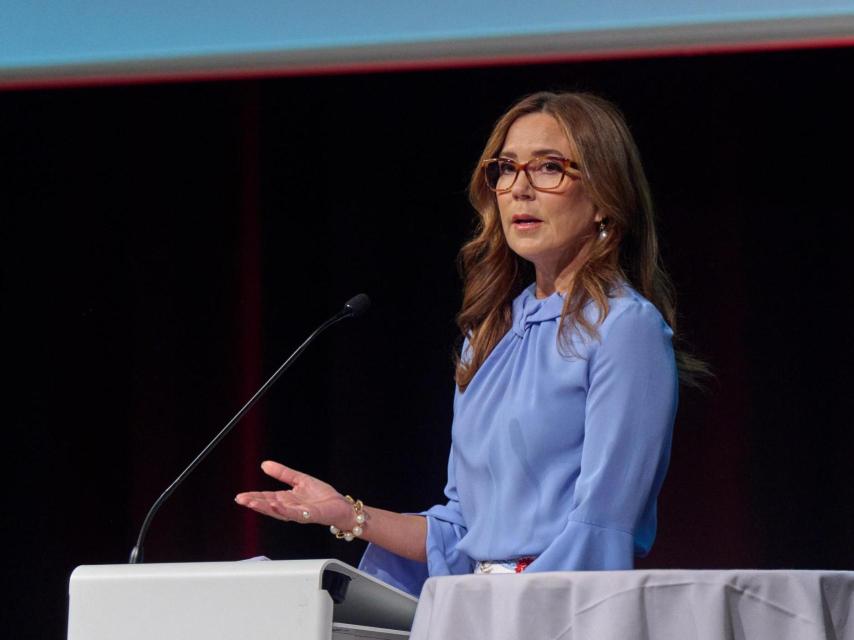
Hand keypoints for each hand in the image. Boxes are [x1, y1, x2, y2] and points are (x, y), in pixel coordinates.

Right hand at [235, 460, 352, 528]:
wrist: (340, 505)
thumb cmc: (322, 496)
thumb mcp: (299, 479)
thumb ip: (283, 473)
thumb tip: (265, 464)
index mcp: (287, 499)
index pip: (267, 498)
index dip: (253, 497)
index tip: (240, 496)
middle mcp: (290, 507)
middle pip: (269, 506)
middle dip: (254, 503)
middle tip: (241, 500)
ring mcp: (298, 512)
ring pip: (279, 511)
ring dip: (265, 507)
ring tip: (252, 503)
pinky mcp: (309, 515)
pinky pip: (295, 513)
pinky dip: (284, 510)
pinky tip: (275, 505)